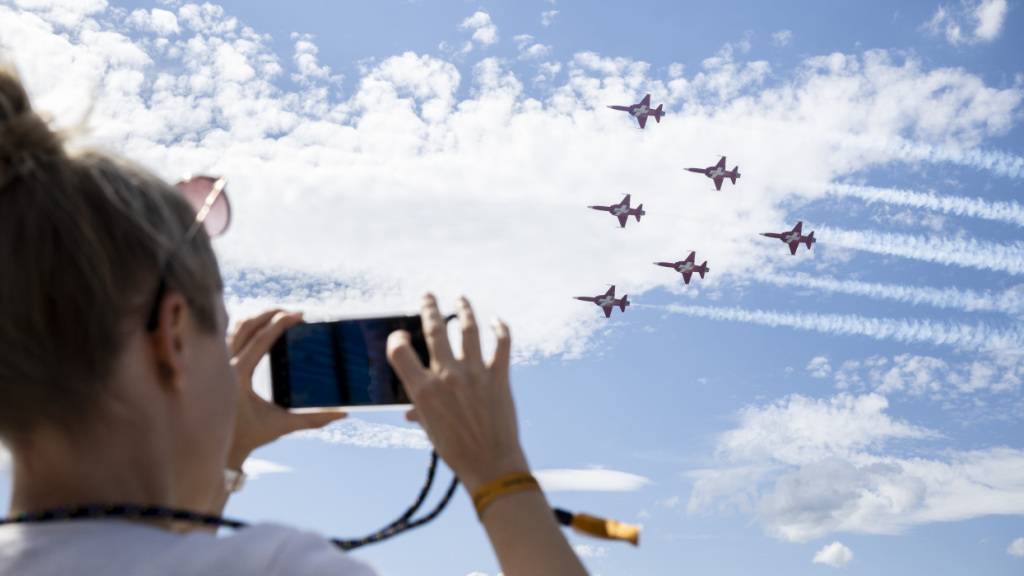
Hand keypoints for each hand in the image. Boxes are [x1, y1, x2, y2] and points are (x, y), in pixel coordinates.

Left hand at [227, 310, 345, 468]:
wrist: (222, 446)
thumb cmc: (251, 435)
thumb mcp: (283, 425)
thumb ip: (314, 419)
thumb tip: (343, 414)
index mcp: (239, 375)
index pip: (261, 340)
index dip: (281, 323)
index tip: (299, 314)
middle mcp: (225, 364)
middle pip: (246, 325)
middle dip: (270, 313)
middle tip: (292, 311)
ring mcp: (218, 362)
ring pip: (235, 327)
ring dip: (257, 317)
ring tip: (278, 314)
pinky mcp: (217, 364)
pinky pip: (229, 335)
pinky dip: (245, 326)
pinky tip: (260, 325)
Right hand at [386, 295, 527, 492]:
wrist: (490, 465)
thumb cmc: (455, 451)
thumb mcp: (430, 429)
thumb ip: (420, 410)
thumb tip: (411, 410)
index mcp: (424, 391)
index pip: (398, 351)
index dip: (396, 338)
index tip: (401, 335)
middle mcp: (447, 376)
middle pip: (434, 328)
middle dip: (429, 307)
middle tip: (428, 296)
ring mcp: (475, 374)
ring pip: (468, 328)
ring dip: (464, 310)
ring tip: (461, 299)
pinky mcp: (499, 377)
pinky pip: (502, 344)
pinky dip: (501, 328)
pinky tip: (497, 321)